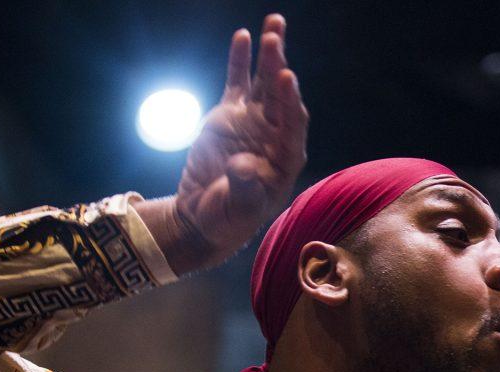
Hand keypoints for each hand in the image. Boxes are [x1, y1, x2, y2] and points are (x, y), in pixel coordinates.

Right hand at [139, 13, 307, 273]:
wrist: (205, 215)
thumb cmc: (229, 217)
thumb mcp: (238, 208)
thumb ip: (246, 187)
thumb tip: (243, 165)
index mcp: (286, 158)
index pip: (293, 124)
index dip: (290, 101)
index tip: (286, 78)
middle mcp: (275, 135)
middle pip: (281, 96)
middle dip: (280, 67)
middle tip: (275, 40)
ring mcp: (255, 122)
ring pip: (265, 83)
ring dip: (269, 55)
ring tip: (273, 25)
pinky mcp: (232, 115)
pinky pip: (238, 83)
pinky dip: (240, 61)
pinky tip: (243, 36)